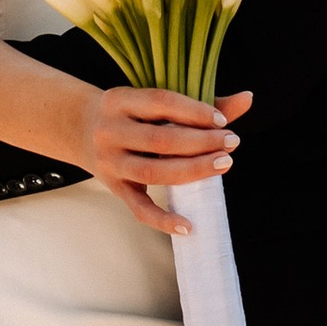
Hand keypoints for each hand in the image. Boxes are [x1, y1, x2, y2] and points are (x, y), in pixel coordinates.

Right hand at [66, 87, 252, 233]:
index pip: (161, 103)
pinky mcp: (114, 188)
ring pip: (153, 172)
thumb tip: (247, 99)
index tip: (222, 121)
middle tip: (232, 142)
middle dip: (201, 142)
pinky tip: (189, 226)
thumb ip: (200, 102)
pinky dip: (163, 220)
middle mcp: (110, 131)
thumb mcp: (151, 101)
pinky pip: (139, 209)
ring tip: (223, 164)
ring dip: (193, 171)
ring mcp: (110, 162)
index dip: (194, 111)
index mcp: (120, 100)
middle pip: (160, 141)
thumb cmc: (129, 112)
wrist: (79, 127)